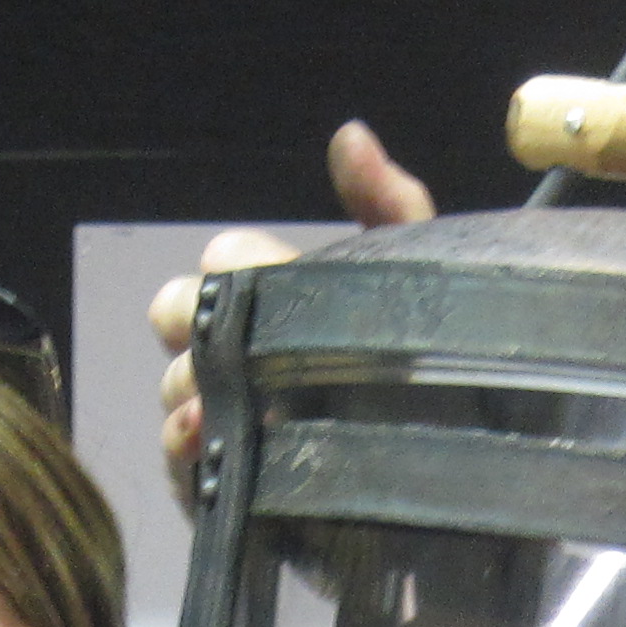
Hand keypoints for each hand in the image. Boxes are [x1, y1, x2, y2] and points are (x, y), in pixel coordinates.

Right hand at [148, 121, 436, 495]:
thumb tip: (351, 136)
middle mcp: (242, 353)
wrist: (453, 479)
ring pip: (172, 385)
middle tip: (233, 330)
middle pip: (176, 314)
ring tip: (223, 391)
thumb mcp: (418, 280)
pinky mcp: (226, 489)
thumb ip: (389, 206)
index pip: (223, 259)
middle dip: (194, 316)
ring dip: (192, 382)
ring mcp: (227, 419)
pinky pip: (178, 465)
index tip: (258, 267)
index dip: (234, 261)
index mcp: (276, 297)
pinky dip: (181, 447)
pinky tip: (199, 433)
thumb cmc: (433, 373)